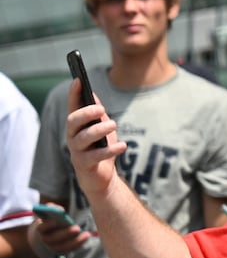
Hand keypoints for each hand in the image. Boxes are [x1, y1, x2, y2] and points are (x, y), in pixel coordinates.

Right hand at [29, 211, 89, 257]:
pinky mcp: (61, 250)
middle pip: (54, 238)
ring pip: (63, 247)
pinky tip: (86, 237)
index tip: (57, 221)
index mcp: (42, 229)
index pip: (42, 228)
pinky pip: (69, 250)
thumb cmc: (52, 218)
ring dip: (75, 241)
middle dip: (66, 234)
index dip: (49, 225)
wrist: (50, 232)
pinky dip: (78, 244)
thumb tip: (60, 210)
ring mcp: (53, 246)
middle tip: (77, 228)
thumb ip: (53, 208)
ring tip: (86, 234)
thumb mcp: (50, 212)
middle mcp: (46, 239)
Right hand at [65, 80, 125, 196]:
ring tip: (113, 124)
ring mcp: (77, 151)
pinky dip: (110, 150)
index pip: (72, 107)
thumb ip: (96, 114)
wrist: (101, 178)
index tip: (77, 79)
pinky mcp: (84, 165)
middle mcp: (72, 137)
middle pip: (72, 121)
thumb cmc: (100, 149)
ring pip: (83, 138)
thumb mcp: (100, 128)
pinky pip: (95, 156)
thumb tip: (92, 93)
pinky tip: (123, 145)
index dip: (73, 94)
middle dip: (85, 113)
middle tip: (101, 108)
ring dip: (98, 130)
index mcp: (76, 127)